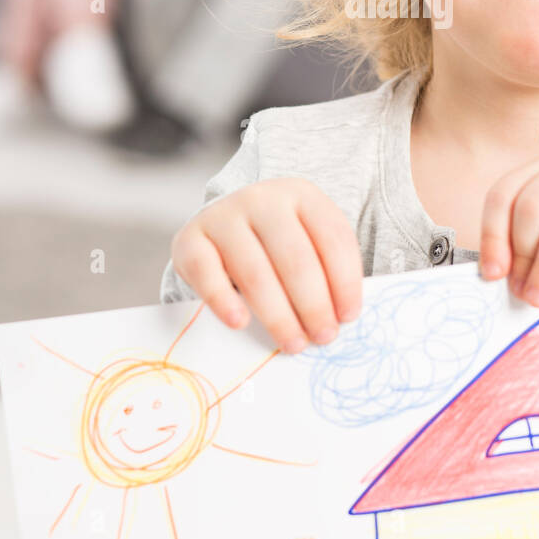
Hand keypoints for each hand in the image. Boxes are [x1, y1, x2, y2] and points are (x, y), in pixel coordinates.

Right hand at [170, 179, 363, 351]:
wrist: (225, 221)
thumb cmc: (279, 241)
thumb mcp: (309, 238)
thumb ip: (326, 269)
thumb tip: (340, 318)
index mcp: (302, 194)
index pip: (332, 238)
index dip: (345, 281)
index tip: (349, 317)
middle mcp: (262, 199)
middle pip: (295, 258)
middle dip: (314, 305)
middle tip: (323, 337)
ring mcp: (223, 216)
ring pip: (255, 272)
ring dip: (278, 315)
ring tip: (293, 343)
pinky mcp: (189, 238)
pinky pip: (205, 272)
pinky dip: (223, 300)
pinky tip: (240, 323)